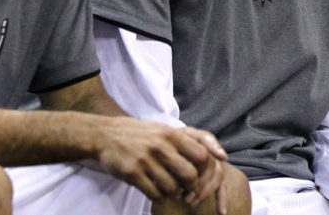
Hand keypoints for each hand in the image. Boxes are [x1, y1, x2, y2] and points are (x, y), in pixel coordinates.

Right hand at [92, 117, 228, 208]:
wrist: (105, 135)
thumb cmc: (143, 135)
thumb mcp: (167, 130)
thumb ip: (195, 139)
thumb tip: (223, 156)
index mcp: (172, 134)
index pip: (203, 157)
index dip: (205, 172)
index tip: (198, 177)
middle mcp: (161, 146)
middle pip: (190, 176)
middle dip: (190, 187)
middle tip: (185, 190)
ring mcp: (146, 160)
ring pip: (173, 189)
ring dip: (174, 194)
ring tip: (169, 189)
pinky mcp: (132, 173)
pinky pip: (155, 194)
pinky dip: (159, 197)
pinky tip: (155, 191)